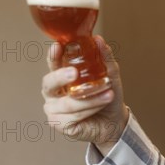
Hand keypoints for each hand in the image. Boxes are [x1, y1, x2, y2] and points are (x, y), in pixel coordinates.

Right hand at [41, 35, 128, 155]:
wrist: (115, 120)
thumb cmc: (108, 96)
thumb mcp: (110, 75)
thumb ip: (104, 58)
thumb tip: (99, 40)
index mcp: (61, 77)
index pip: (53, 64)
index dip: (53, 56)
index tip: (58, 46)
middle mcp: (53, 93)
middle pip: (49, 83)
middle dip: (61, 77)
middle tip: (74, 73)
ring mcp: (54, 109)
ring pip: (68, 102)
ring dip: (90, 98)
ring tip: (109, 94)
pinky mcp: (60, 124)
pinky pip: (73, 116)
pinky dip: (91, 109)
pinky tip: (102, 105)